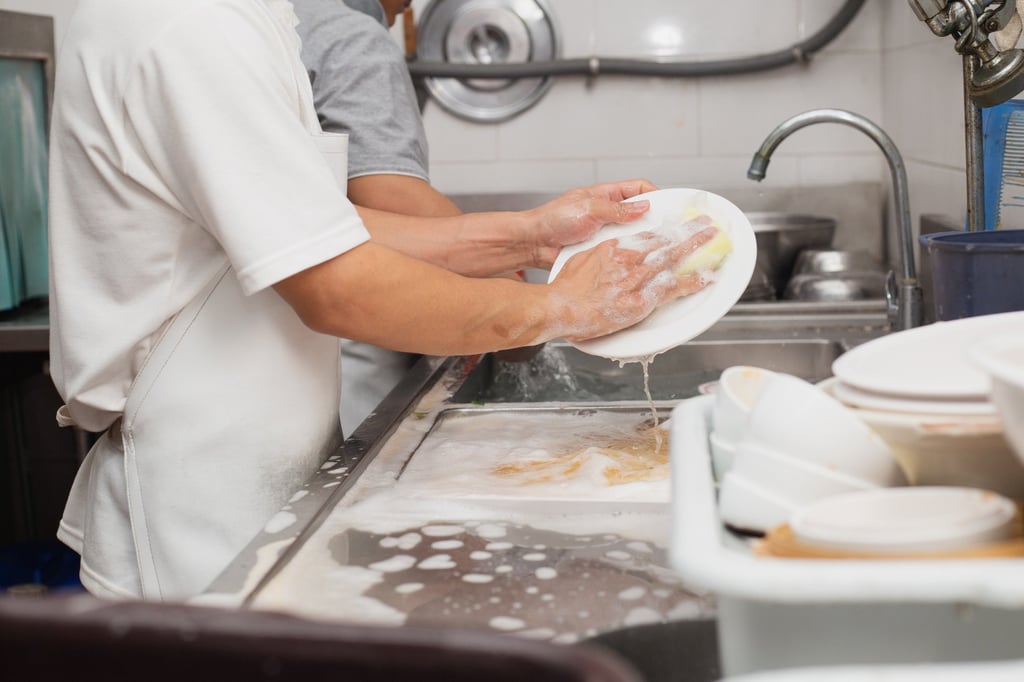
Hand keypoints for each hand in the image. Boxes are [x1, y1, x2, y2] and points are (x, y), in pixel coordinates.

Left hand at [526, 179, 657, 268]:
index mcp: (606, 194)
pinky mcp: (601, 248)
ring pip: (632, 233)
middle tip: (666, 230)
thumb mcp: (589, 209)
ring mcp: (605, 230)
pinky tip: (635, 259)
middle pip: (639, 212)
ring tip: (654, 246)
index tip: (668, 207)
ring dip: (640, 239)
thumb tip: (644, 207)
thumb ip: (617, 209)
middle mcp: (608, 212)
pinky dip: (627, 253)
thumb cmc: (554, 219)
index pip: (638, 188)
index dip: (655, 195)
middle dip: (652, 220)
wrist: (534, 244)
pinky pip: (620, 249)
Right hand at [545, 225, 717, 341]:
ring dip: (696, 248)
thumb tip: (609, 255)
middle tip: (707, 225)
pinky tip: (707, 276)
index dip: (667, 231)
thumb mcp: (582, 259)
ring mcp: (636, 279)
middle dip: (689, 232)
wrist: (560, 306)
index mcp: (615, 248)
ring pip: (673, 259)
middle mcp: (629, 260)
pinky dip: (692, 281)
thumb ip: (601, 255)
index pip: (647, 235)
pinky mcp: (640, 299)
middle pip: (665, 242)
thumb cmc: (566, 289)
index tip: (678, 227)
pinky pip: (672, 288)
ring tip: (714, 241)